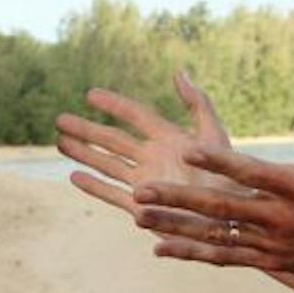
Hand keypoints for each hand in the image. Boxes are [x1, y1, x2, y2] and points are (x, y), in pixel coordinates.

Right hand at [56, 69, 240, 217]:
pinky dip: (94, 186)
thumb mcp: (214, 135)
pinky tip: (74, 176)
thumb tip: (178, 73)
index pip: (136, 116)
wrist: (233, 219)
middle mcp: (154, 159)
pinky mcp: (144, 208)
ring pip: (108, 165)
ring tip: (60, 143)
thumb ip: (197, 104)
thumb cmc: (231, 178)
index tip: (90, 94)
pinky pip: (113, 195)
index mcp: (171, 139)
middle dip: (86, 130)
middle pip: (113, 140)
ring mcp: (147, 183)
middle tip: (60, 119)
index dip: (114, 104)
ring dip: (84, 154)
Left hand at [134, 57, 293, 282]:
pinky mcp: (272, 261)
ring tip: (138, 216)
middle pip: (222, 207)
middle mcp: (281, 218)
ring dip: (177, 226)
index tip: (186, 149)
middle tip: (141, 188)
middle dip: (180, 198)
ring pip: (216, 236)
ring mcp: (274, 244)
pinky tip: (160, 247)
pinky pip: (226, 257)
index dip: (219, 161)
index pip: (251, 171)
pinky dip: (193, 252)